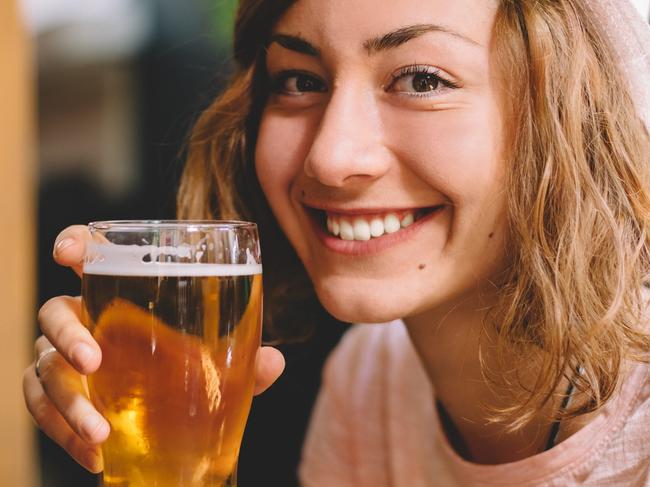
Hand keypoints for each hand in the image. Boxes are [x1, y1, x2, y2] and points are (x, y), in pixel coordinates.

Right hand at [22, 225, 284, 472]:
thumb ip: (243, 362)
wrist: (165, 422)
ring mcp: (64, 362)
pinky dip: (64, 434)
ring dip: (66, 400)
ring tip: (101, 431)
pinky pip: (41, 411)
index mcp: (120, 299)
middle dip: (67, 333)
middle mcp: (85, 323)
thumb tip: (275, 361)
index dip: (74, 245)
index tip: (68, 251)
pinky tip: (97, 456)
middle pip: (54, 313)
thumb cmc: (184, 375)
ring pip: (41, 369)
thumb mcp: (216, 367)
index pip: (90, 260)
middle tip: (94, 361)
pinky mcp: (56, 399)